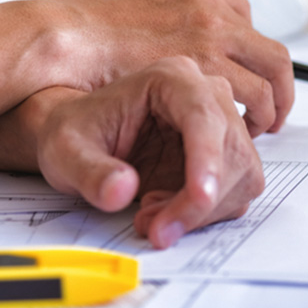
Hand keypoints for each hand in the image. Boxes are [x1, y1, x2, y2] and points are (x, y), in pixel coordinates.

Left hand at [36, 57, 264, 248]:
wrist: (82, 143)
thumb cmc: (78, 134)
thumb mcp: (65, 150)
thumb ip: (90, 172)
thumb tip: (121, 190)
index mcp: (171, 78)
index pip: (205, 115)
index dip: (207, 158)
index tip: (200, 196)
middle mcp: (206, 97)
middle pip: (232, 150)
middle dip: (200, 200)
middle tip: (158, 228)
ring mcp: (221, 128)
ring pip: (242, 175)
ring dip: (203, 210)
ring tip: (153, 216)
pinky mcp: (225, 158)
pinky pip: (237, 192)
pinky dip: (206, 214)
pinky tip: (168, 211)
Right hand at [56, 0, 294, 135]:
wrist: (57, 39)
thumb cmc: (79, 37)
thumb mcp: (126, 8)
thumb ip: (159, 22)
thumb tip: (168, 41)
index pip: (241, 15)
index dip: (248, 52)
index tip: (247, 73)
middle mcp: (205, 3)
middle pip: (268, 45)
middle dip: (280, 82)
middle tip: (275, 110)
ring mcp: (209, 30)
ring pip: (269, 72)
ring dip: (272, 102)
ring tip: (263, 126)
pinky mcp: (206, 63)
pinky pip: (251, 93)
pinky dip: (255, 114)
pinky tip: (242, 131)